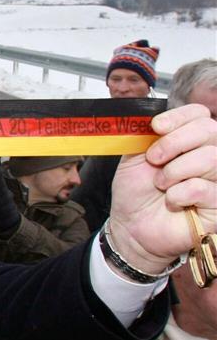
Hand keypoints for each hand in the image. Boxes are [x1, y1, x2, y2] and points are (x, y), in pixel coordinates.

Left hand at [108, 104, 216, 272]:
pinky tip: (172, 202)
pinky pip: (202, 188)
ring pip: (209, 157)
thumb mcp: (134, 156)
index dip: (178, 117)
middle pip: (209, 130)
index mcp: (190, 140)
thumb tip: (153, 119)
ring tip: (160, 184)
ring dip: (173, 171)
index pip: (199, 114)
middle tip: (153, 159)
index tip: (155, 128)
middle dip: (173, 143)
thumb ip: (145, 133)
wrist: (131, 226)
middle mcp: (210, 155)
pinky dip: (178, 194)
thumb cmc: (136, 191)